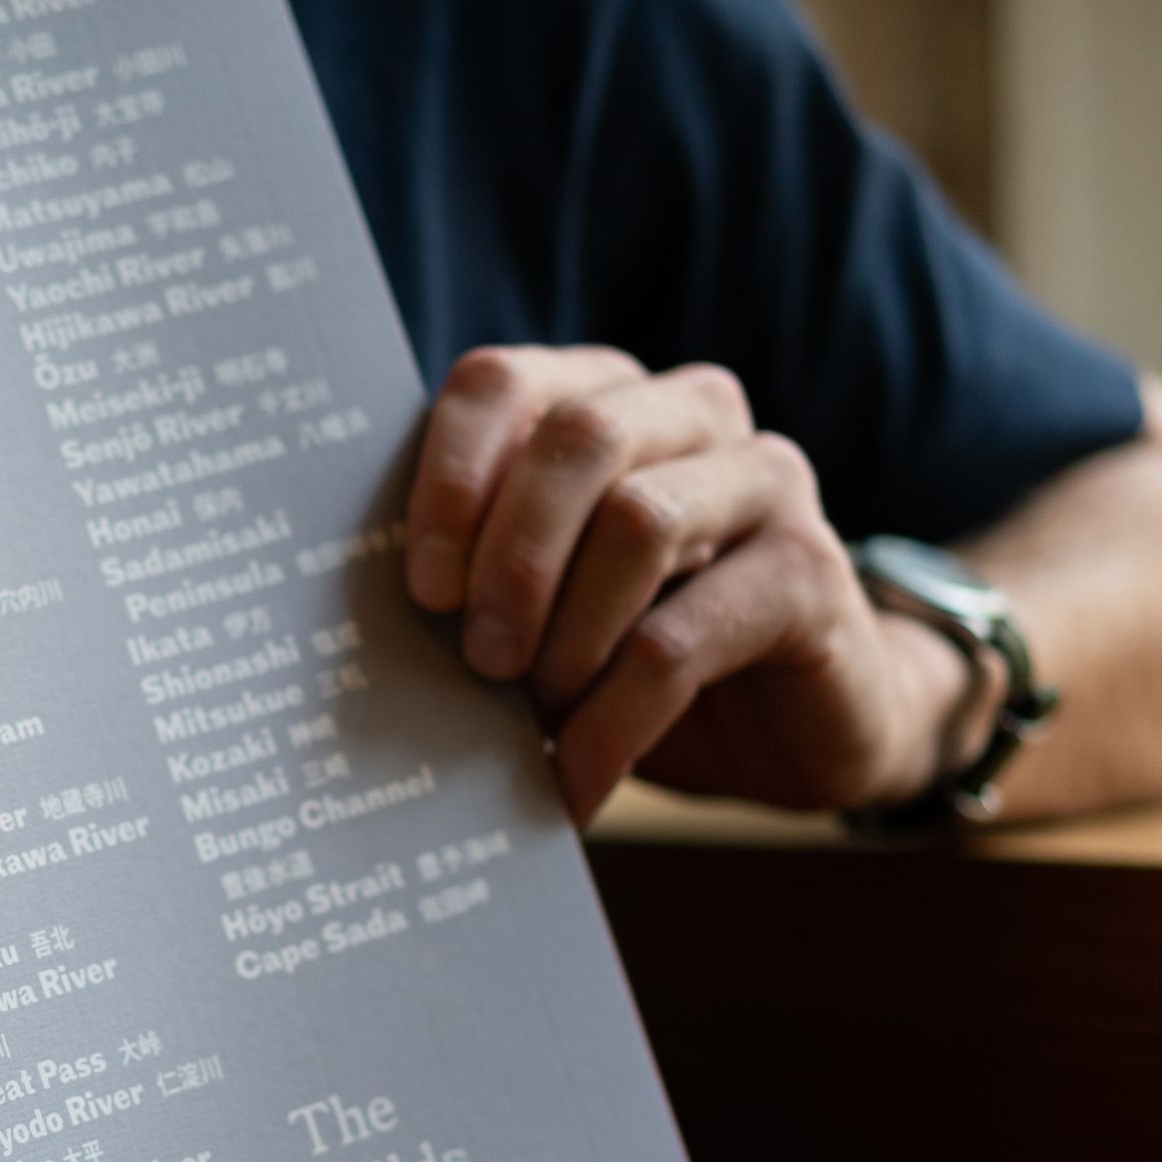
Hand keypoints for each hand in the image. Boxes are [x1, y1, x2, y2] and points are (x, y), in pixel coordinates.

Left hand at [404, 345, 982, 823]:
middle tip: (479, 658)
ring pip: (638, 521)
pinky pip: (687, 638)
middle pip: (579, 438)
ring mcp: (764, 482)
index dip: (449, 478)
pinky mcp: (811, 574)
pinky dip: (613, 721)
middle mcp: (690, 414)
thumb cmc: (634, 652)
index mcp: (602, 397)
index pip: (503, 383)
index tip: (424, 589)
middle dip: (510, 557)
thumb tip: (350, 625)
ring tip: (534, 715)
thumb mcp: (546, 604)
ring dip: (565, 636)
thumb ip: (479, 576)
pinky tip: (578, 778)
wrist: (790, 727)